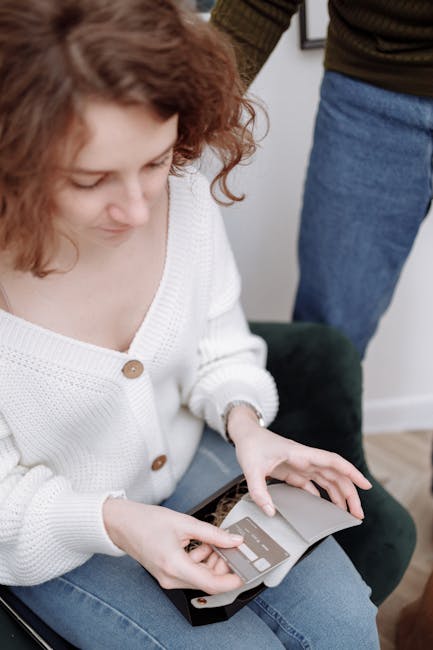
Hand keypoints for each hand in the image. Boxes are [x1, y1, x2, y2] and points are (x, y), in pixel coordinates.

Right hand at [103, 498, 243, 592]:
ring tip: (215, 542)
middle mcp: (171, 578)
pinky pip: (191, 573)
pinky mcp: (167, 574)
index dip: (231, 580)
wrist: (123, 524)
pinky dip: (201, 561)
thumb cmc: (147, 521)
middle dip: (223, 566)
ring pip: (200, 578)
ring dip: (212, 562)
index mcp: (174, 565)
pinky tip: (202, 544)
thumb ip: (213, 534)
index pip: (210, 583)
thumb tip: (235, 540)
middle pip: (207, 581)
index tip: (245, 572)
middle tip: (231, 547)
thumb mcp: (185, 522)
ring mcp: (168, 578)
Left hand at [227, 405, 371, 519]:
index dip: (351, 472)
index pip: (333, 462)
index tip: (366, 485)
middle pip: (336, 475)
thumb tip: (270, 512)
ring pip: (328, 480)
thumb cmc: (251, 445)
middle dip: (350, 493)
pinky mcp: (294, 471)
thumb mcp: (251, 469)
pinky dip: (322, 496)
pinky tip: (326, 509)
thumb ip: (259, 492)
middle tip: (358, 514)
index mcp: (301, 455)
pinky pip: (313, 485)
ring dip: (339, 496)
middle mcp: (306, 459)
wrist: (245, 435)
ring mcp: (301, 465)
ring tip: (347, 514)